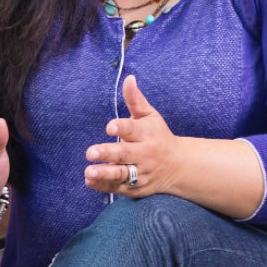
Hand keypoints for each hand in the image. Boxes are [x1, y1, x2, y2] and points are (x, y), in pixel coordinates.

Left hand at [84, 75, 181, 196]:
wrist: (178, 166)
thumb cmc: (158, 136)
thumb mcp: (150, 116)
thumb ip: (136, 100)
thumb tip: (128, 78)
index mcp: (146, 134)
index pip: (133, 130)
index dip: (121, 128)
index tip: (109, 127)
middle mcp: (144, 154)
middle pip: (125, 154)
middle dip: (108, 153)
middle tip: (90, 152)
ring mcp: (140, 172)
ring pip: (122, 174)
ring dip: (105, 174)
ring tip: (89, 172)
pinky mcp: (135, 188)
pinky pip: (118, 188)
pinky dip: (103, 186)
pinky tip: (89, 181)